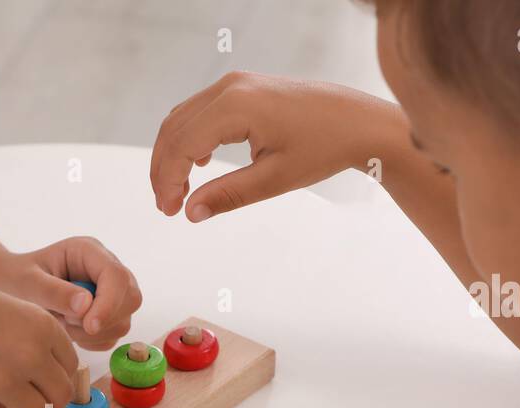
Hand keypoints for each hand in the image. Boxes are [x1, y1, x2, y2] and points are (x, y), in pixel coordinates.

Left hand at [0, 237, 141, 350]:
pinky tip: (70, 332)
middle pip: (130, 298)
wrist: (11, 289)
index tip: (89, 325)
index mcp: (89, 252)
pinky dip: (92, 342)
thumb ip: (53, 292)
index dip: (109, 303)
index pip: (116, 276)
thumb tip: (86, 305)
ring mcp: (110, 293)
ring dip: (93, 333)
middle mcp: (105, 270)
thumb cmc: (16, 280)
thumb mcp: (28, 283)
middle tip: (67, 323)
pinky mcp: (108, 314)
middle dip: (103, 320)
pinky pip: (112, 336)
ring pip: (123, 321)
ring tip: (62, 324)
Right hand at [0, 276, 76, 407]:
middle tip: (31, 403)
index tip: (43, 383)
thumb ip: (35, 344)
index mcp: (43, 327)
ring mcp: (3, 381)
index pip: (70, 368)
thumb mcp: (10, 311)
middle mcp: (30, 355)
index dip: (56, 379)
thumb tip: (49, 386)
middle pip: (60, 397)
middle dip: (48, 405)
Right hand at [151, 72, 385, 220]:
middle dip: (164, 170)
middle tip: (167, 207)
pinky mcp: (240, 88)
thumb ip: (228, 195)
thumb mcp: (274, 179)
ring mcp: (233, 84)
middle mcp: (229, 87)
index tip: (169, 211)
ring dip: (172, 155)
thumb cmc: (323, 147)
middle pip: (173, 129)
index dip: (167, 181)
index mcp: (235, 106)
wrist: (356, 121)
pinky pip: (199, 113)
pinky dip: (188, 140)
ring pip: (181, 119)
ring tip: (178, 193)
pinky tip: (197, 167)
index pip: (181, 144)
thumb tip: (190, 213)